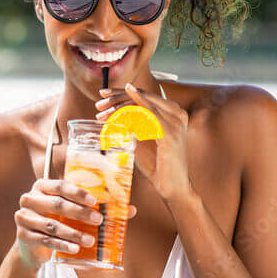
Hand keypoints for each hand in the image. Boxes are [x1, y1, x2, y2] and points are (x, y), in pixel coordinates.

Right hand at [14, 178, 137, 270]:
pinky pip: (45, 240)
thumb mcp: (72, 211)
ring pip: (52, 225)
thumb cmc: (57, 220)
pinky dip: (62, 245)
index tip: (95, 202)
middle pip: (56, 204)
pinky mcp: (23, 235)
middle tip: (98, 221)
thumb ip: (97, 208)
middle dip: (79, 213)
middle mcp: (30, 198)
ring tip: (90, 241)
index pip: (61, 185)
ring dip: (73, 233)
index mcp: (42, 186)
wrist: (33, 245)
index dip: (78, 193)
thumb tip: (130, 210)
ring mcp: (23, 217)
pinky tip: (75, 249)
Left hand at [95, 83, 192, 202]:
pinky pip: (148, 116)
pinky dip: (131, 113)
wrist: (171, 185)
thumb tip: (109, 115)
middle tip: (99, 101)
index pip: (145, 95)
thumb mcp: (141, 139)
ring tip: (102, 111)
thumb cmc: (156, 163)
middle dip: (118, 96)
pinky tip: (118, 113)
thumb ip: (131, 124)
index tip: (102, 93)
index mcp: (172, 112)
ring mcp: (176, 122)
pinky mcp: (170, 133)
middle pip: (144, 96)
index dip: (122, 92)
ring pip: (143, 105)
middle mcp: (177, 113)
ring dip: (119, 106)